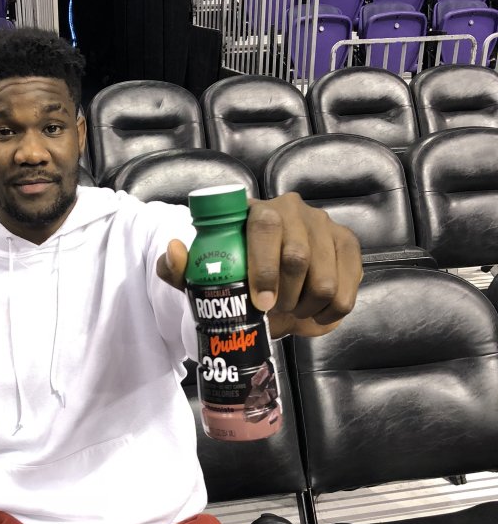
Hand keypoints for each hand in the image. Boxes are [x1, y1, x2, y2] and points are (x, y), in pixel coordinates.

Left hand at [157, 193, 362, 337]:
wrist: (267, 277)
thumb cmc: (234, 272)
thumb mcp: (202, 275)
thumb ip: (180, 269)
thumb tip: (175, 251)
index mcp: (256, 211)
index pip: (265, 227)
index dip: (264, 268)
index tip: (260, 303)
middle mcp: (294, 210)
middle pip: (298, 257)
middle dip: (284, 296)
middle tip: (273, 312)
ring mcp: (325, 226)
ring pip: (324, 281)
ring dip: (305, 308)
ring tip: (291, 311)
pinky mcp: (348, 246)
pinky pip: (345, 291)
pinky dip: (327, 313)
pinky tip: (312, 313)